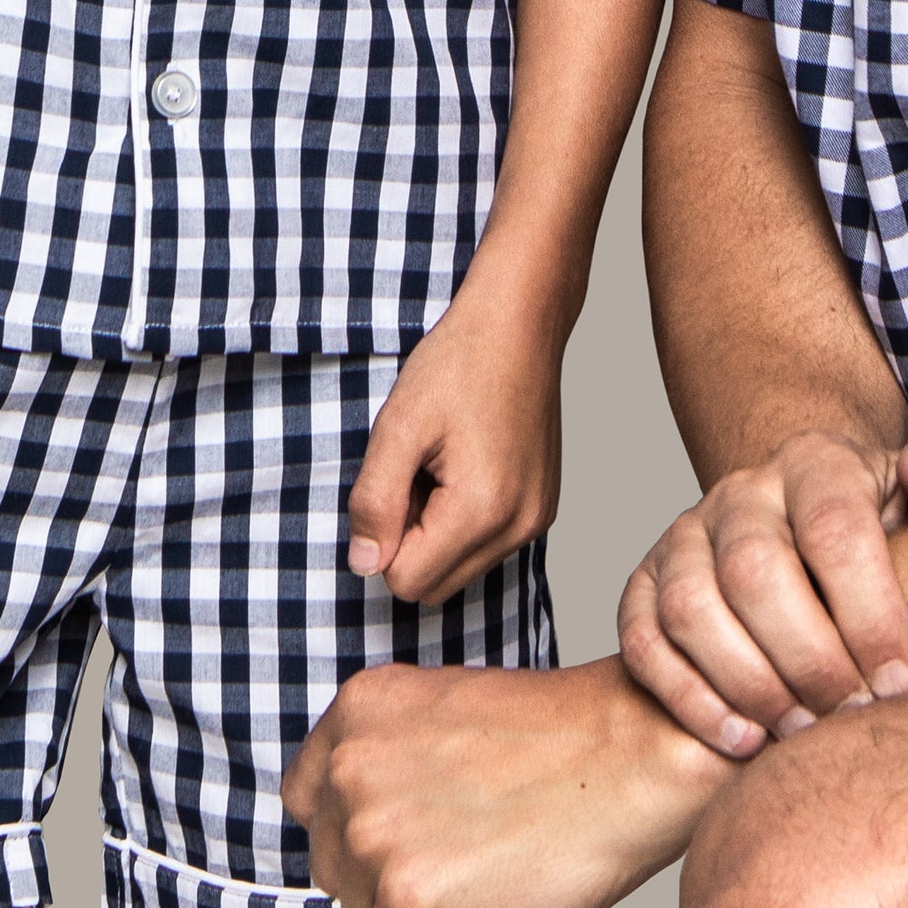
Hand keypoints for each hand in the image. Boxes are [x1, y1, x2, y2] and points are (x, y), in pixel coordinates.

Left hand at [286, 656, 726, 907]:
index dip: (361, 823)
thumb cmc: (560, 739)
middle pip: (334, 861)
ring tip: (482, 870)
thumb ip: (386, 759)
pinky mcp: (404, 901)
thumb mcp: (445, 715)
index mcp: (359, 708)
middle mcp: (350, 767)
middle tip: (465, 848)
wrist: (633, 757)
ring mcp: (373, 834)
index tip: (410, 828)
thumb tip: (357, 829)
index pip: (312, 797)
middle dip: (387, 870)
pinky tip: (484, 904)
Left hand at [347, 279, 563, 607]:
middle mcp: (520, 525)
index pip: (406, 581)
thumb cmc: (460, 363)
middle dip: (410, 539)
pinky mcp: (542, 508)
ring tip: (442, 463)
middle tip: (416, 470)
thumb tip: (365, 564)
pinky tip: (467, 463)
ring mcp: (536, 519)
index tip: (398, 478)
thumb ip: (374, 502)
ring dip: (436, 529)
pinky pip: (487, 545)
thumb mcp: (397, 426)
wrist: (520, 322)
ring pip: (460, 568)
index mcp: (483, 509)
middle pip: (434, 585)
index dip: (384, 537)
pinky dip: (464, 518)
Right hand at [619, 423, 907, 753]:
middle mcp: (741, 492)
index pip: (834, 527)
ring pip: (690, 608)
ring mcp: (684, 537)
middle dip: (809, 660)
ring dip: (747, 684)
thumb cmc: (883, 530)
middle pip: (756, 571)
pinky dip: (688, 699)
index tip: (905, 686)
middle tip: (853, 721)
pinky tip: (744, 741)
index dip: (870, 613)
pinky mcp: (644, 587)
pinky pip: (644, 642)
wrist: (806, 526)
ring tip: (800, 737)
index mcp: (815, 462)